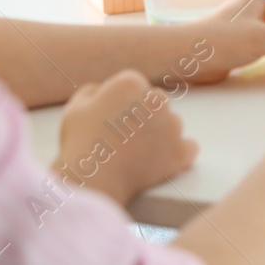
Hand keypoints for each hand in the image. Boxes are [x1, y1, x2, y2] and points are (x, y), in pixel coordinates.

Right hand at [57, 69, 196, 205]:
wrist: (91, 181)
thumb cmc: (80, 144)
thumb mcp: (75, 109)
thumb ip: (91, 92)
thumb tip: (103, 90)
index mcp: (131, 83)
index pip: (135, 86)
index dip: (122, 103)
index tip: (112, 120)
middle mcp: (156, 99)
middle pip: (156, 102)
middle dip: (144, 116)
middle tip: (125, 138)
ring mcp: (171, 125)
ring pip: (172, 124)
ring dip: (161, 135)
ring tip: (137, 154)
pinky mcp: (180, 151)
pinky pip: (189, 147)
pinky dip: (179, 154)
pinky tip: (163, 160)